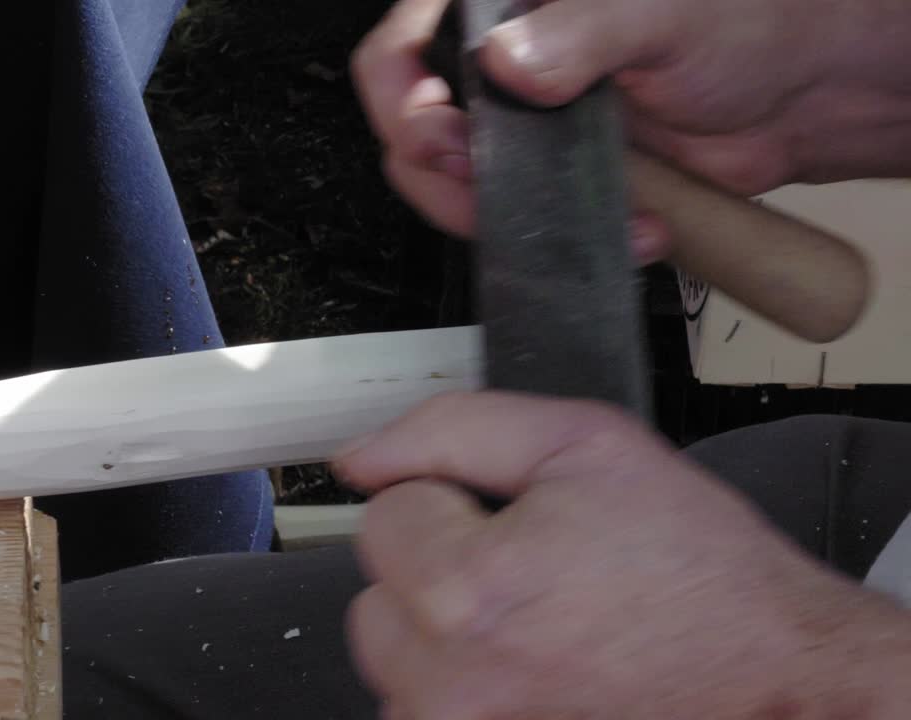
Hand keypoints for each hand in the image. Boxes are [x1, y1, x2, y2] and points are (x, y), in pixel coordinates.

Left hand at [335, 392, 910, 718]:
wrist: (774, 677)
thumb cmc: (698, 575)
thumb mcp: (584, 445)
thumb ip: (449, 430)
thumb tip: (360, 458)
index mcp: (465, 593)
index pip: (382, 513)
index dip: (452, 501)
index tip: (517, 524)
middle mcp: (449, 687)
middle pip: (376, 592)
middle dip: (437, 568)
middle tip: (532, 573)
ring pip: (397, 654)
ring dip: (446, 634)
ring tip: (539, 625)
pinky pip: (426, 708)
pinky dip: (465, 684)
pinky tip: (535, 668)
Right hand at [350, 0, 910, 245]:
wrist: (799, 97)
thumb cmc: (745, 23)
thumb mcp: (661, 11)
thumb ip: (581, 30)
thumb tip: (512, 64)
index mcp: (504, 2)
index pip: (403, 52)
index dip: (407, 105)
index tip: (450, 144)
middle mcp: (500, 58)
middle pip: (414, 129)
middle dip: (449, 177)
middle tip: (497, 190)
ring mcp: (520, 122)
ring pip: (452, 186)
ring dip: (506, 216)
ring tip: (588, 213)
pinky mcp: (548, 175)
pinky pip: (513, 217)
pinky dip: (554, 235)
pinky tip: (622, 228)